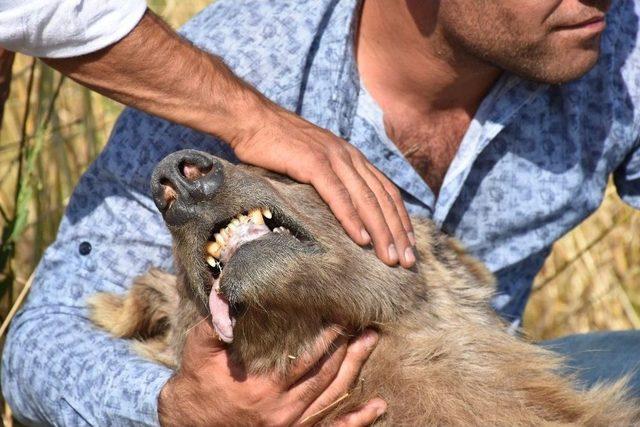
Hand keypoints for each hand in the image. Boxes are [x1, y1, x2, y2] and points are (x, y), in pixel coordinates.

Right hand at [158, 321, 385, 425]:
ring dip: (356, 369)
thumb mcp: (198, 351)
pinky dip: (358, 420)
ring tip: (371, 342)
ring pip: (334, 396)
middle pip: (327, 374)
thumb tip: (228, 293)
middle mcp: (283, 410)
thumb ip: (214, 324)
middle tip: (365, 321)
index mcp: (263, 388)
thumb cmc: (196, 387)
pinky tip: (378, 406)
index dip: (327, 335)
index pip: (306, 357)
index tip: (341, 313)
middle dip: (348, 346)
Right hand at [231, 103, 415, 267]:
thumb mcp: (313, 162)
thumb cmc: (277, 145)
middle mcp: (350, 156)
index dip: (401, 219)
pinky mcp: (314, 163)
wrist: (252, 120)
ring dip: (381, 231)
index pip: (387, 191)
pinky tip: (361, 240)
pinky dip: (352, 219)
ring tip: (389, 257)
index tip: (409, 245)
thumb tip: (340, 209)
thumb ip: (331, 180)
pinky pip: (338, 195)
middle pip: (383, 199)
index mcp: (352, 157)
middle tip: (407, 261)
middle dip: (398, 232)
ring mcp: (333, 158)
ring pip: (366, 199)